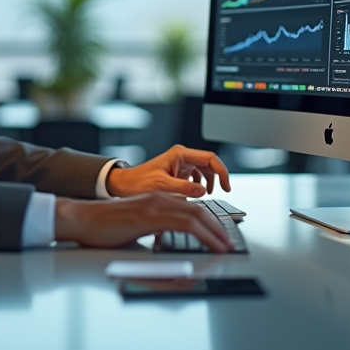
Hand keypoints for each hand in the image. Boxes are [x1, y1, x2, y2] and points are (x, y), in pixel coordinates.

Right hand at [54, 193, 232, 252]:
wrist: (82, 220)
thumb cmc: (104, 228)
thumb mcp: (136, 231)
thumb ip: (154, 235)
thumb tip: (169, 249)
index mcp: (156, 201)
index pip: (191, 210)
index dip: (209, 224)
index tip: (219, 237)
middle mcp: (159, 199)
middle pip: (199, 211)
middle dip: (217, 228)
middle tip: (228, 243)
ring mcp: (155, 206)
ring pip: (196, 216)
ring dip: (214, 233)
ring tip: (224, 246)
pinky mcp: (150, 216)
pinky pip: (185, 224)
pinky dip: (203, 235)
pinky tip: (210, 245)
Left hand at [105, 145, 230, 198]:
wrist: (123, 185)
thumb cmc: (138, 183)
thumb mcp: (161, 187)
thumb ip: (183, 188)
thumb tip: (203, 191)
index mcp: (180, 154)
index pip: (210, 157)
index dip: (222, 171)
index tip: (226, 186)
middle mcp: (182, 157)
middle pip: (210, 163)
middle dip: (218, 177)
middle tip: (223, 191)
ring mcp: (180, 164)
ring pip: (204, 170)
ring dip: (210, 182)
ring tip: (208, 195)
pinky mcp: (178, 172)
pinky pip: (196, 176)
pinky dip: (200, 185)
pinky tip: (196, 195)